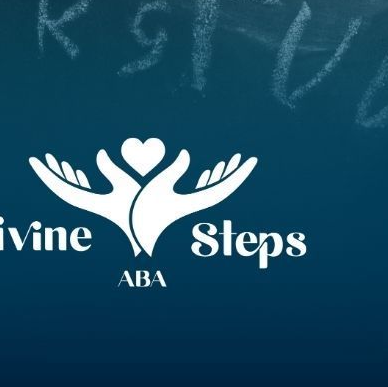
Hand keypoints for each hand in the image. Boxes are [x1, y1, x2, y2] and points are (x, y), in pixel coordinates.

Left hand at [29, 149, 142, 253]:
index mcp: (88, 203)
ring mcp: (94, 207)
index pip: (60, 187)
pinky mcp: (102, 206)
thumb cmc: (140, 209)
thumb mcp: (127, 185)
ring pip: (72, 190)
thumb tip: (99, 154)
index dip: (45, 174)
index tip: (34, 161)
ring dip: (64, 175)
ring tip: (56, 161)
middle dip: (51, 173)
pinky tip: (76, 173)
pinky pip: (83, 193)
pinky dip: (78, 181)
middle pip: (62, 188)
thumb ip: (111, 169)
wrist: (150, 231)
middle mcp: (88, 206)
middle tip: (39, 159)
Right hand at [130, 150, 256, 255]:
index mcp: (197, 202)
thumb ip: (174, 169)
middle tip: (245, 159)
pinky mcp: (184, 207)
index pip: (226, 187)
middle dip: (234, 173)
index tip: (251, 161)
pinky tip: (210, 173)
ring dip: (222, 175)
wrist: (136, 234)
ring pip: (214, 190)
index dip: (239, 174)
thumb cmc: (144, 211)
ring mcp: (192, 207)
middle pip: (224, 188)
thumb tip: (187, 154)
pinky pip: (203, 192)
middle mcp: (198, 206)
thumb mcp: (158, 185)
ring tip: (230, 161)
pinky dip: (208, 181)